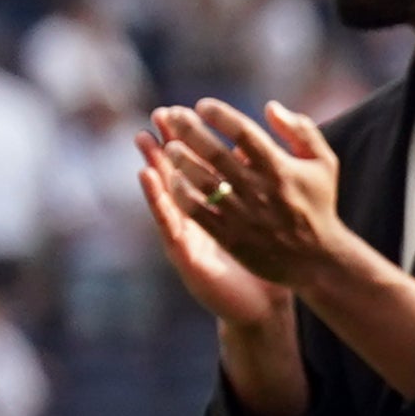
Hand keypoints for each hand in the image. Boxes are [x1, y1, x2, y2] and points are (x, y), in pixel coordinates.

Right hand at [134, 119, 289, 333]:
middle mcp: (200, 216)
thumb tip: (255, 148)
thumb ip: (263, 182)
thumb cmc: (270, 259)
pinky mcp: (186, 253)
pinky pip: (169, 223)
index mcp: (219, 204)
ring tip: (144, 139)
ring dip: (154, 165)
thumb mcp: (269, 214)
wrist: (267, 305)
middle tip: (159, 115)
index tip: (186, 110)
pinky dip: (157, 199)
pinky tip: (147, 177)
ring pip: (168, 195)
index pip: (202, 165)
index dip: (192, 139)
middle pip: (180, 174)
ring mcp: (190, 234)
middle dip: (168, 143)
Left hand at [148, 99, 357, 296]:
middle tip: (173, 115)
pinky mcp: (230, 236)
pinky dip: (181, 192)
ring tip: (171, 146)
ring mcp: (243, 214)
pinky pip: (197, 210)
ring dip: (181, 159)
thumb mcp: (324, 164)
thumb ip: (302, 132)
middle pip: (215, 152)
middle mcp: (260, 190)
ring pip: (201, 180)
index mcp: (281, 169)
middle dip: (189, 129)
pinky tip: (173, 179)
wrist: (318, 260)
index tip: (203, 105)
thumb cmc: (318, 205)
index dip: (219, 114)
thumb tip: (270, 107)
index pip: (243, 132)